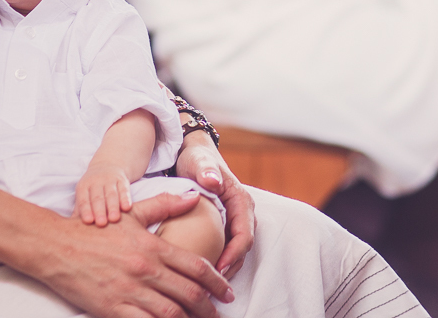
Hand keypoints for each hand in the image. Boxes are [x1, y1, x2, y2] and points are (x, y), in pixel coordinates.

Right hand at [35, 193, 234, 317]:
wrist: (56, 246)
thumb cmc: (95, 230)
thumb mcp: (131, 213)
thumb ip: (164, 205)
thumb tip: (194, 197)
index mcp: (152, 247)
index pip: (196, 267)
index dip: (217, 282)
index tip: (227, 292)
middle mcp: (145, 270)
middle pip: (189, 294)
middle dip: (209, 308)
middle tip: (218, 313)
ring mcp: (129, 291)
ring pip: (171, 313)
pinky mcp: (113, 309)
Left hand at [74, 163, 132, 226]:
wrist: (107, 165)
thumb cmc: (92, 187)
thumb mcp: (83, 194)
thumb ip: (79, 210)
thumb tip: (71, 228)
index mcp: (83, 187)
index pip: (84, 200)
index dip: (86, 210)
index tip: (88, 221)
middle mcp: (96, 182)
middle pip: (97, 198)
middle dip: (99, 210)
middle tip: (101, 223)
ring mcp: (109, 180)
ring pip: (111, 194)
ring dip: (113, 207)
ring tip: (114, 218)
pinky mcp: (122, 180)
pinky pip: (124, 190)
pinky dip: (126, 199)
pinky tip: (127, 208)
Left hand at [174, 137, 256, 276]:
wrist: (194, 154)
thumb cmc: (197, 158)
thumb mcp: (199, 162)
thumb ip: (206, 170)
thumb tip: (213, 181)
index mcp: (241, 201)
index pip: (244, 235)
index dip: (233, 255)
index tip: (218, 269)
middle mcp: (243, 212)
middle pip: (242, 248)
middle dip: (230, 267)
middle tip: (212, 284)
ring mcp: (236, 219)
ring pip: (236, 250)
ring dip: (226, 266)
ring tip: (207, 282)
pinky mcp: (226, 224)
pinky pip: (227, 246)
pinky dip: (219, 259)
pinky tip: (203, 270)